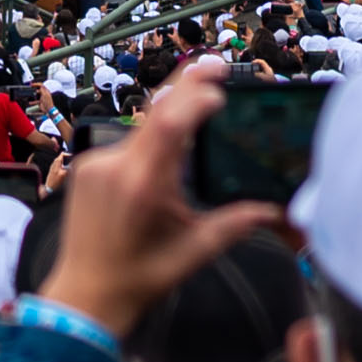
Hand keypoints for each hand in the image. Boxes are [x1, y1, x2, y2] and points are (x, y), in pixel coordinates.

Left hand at [36, 66, 281, 337]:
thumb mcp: (194, 252)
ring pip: (140, 130)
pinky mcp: (84, 168)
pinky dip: (147, 143)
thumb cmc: (141, 278)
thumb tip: (276, 210)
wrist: (84, 295)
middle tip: (216, 65)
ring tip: (200, 111)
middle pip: (155, 114)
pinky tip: (164, 156)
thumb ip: (236, 225)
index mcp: (143, 185)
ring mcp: (94, 164)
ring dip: (169, 121)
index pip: (169, 125)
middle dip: (187, 87)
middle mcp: (114, 167)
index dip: (194, 98)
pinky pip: (123, 145)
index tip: (219, 88)